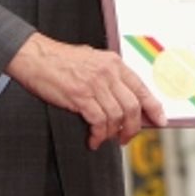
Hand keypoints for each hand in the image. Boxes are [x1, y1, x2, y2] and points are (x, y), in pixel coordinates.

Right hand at [8, 32, 167, 148]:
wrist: (34, 57)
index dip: (153, 107)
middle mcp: (108, 72)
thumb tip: (124, 100)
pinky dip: (98, 135)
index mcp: (114, 63)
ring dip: (112, 133)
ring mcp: (95, 84)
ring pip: (116, 116)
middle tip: (126, 138)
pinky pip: (98, 121)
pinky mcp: (80, 96)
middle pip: (132, 106)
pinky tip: (93, 139)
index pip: (141, 88)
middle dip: (133, 128)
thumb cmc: (60, 60)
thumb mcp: (92, 60)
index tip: (160, 120)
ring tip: (105, 139)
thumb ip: (109, 76)